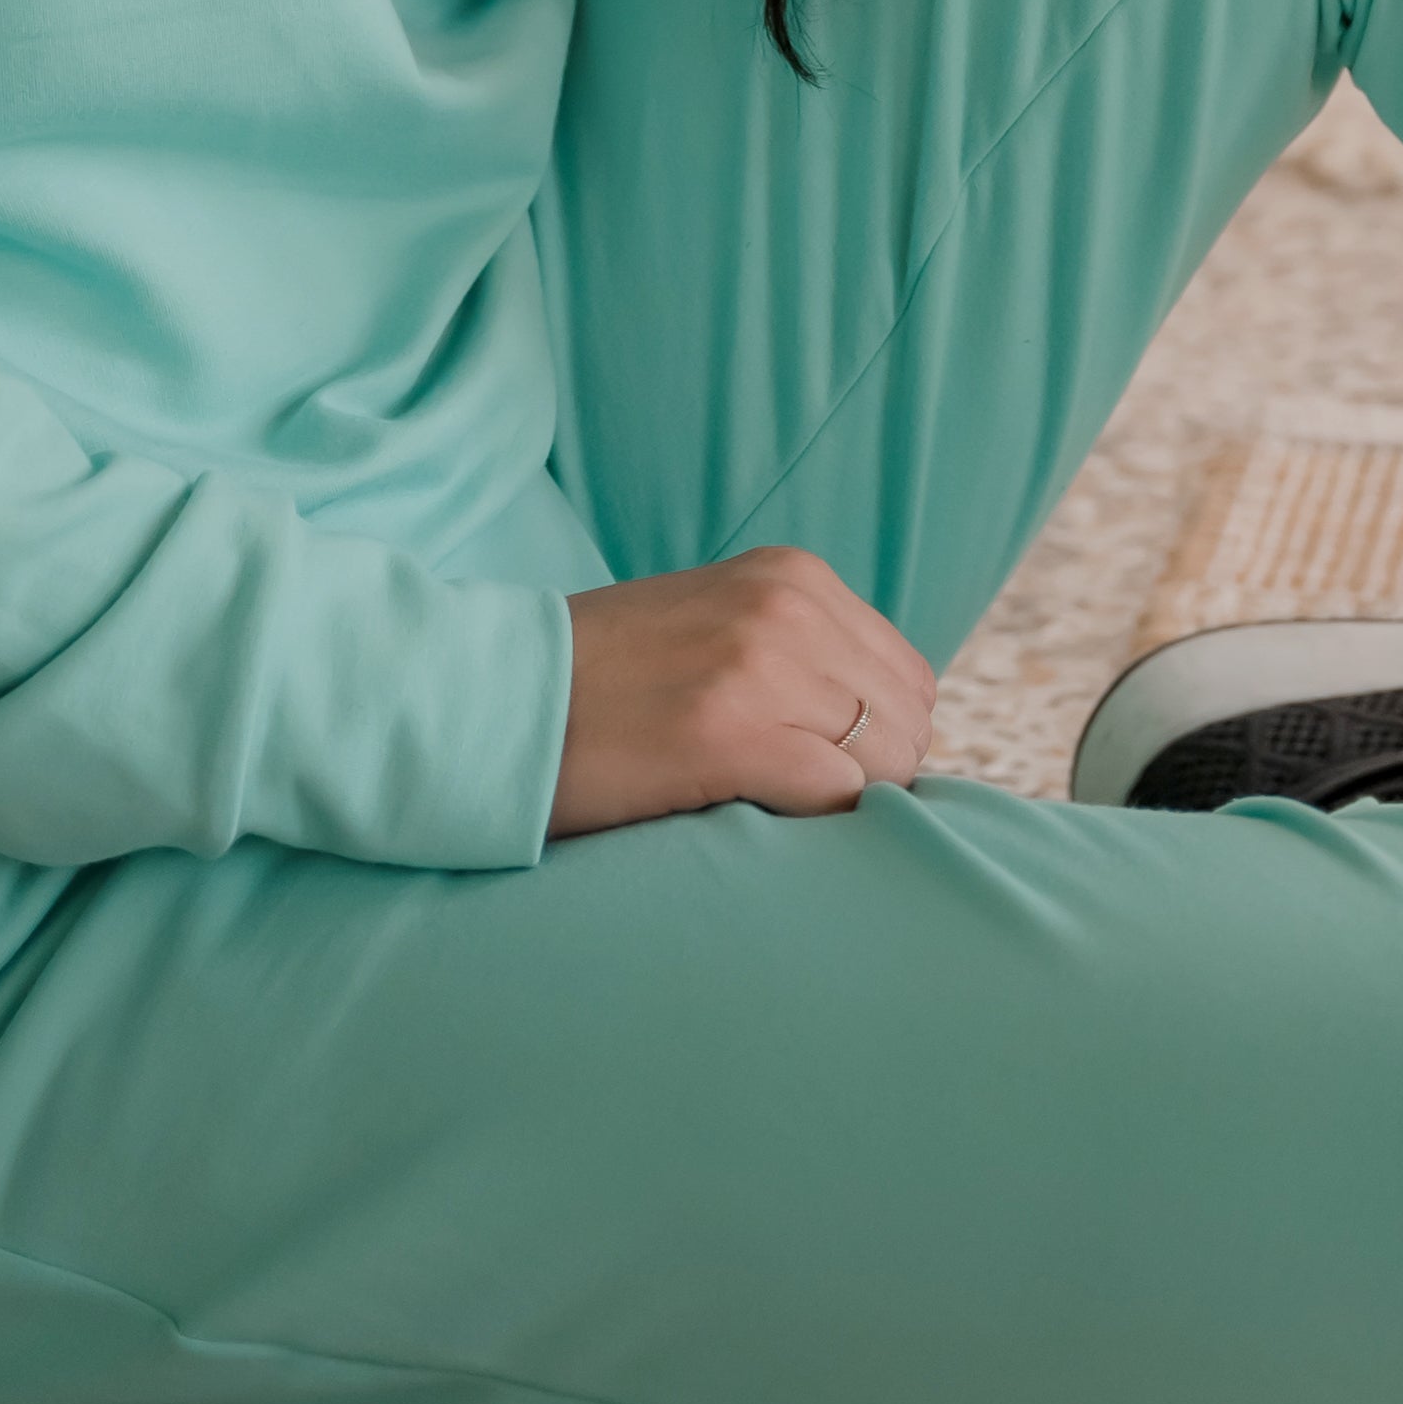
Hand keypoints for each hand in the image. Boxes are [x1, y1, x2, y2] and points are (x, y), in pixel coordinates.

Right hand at [549, 547, 938, 835]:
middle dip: (872, 778)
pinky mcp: (729, 732)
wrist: (493, 695)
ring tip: (771, 813)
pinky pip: (839, 798)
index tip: (817, 773)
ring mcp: (761, 664)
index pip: (906, 676)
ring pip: (887, 763)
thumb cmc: (600, 682)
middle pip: (909, 722)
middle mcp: (789, 606)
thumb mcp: (716, 627)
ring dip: (846, 806)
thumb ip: (797, 653)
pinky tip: (754, 822)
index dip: (877, 742)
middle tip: (794, 806)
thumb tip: (881, 730)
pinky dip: (816, 828)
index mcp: (792, 576)